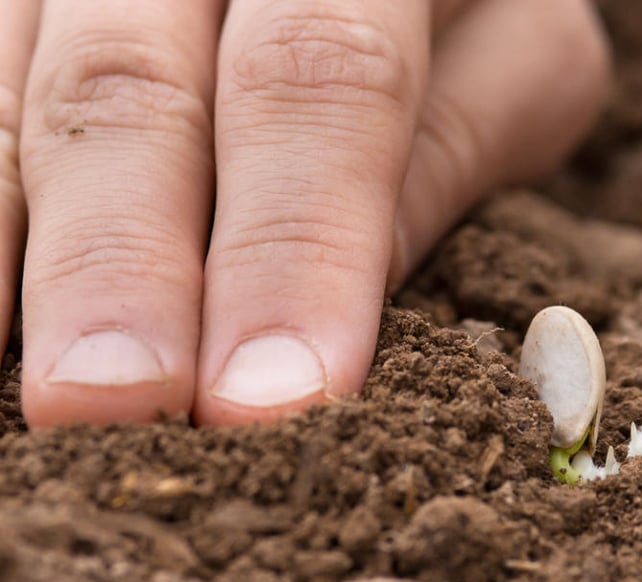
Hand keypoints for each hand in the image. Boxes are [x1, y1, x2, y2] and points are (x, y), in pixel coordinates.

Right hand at [0, 0, 609, 426]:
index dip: (293, 244)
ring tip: (18, 392)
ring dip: (17, 246)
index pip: (323, 80)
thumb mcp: (519, 53)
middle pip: (135, 86)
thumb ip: (452, 147)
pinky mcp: (25, 0)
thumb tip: (345, 305)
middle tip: (113, 409)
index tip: (271, 396)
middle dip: (122, 263)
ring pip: (20, 90)